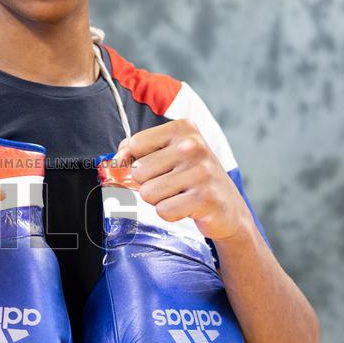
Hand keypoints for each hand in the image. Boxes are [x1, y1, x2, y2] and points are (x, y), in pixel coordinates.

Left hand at [112, 119, 250, 241]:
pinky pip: (163, 210)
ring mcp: (201, 171)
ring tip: (180, 195)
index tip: (157, 167)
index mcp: (182, 128)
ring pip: (148, 193)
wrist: (227, 207)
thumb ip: (135, 151)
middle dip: (149, 184)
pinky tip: (187, 207)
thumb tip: (116, 160)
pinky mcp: (204, 197)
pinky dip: (171, 214)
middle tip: (173, 185)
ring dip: (159, 200)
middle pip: (138, 171)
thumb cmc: (191, 178)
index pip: (134, 144)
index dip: (137, 162)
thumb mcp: (167, 154)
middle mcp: (193, 145)